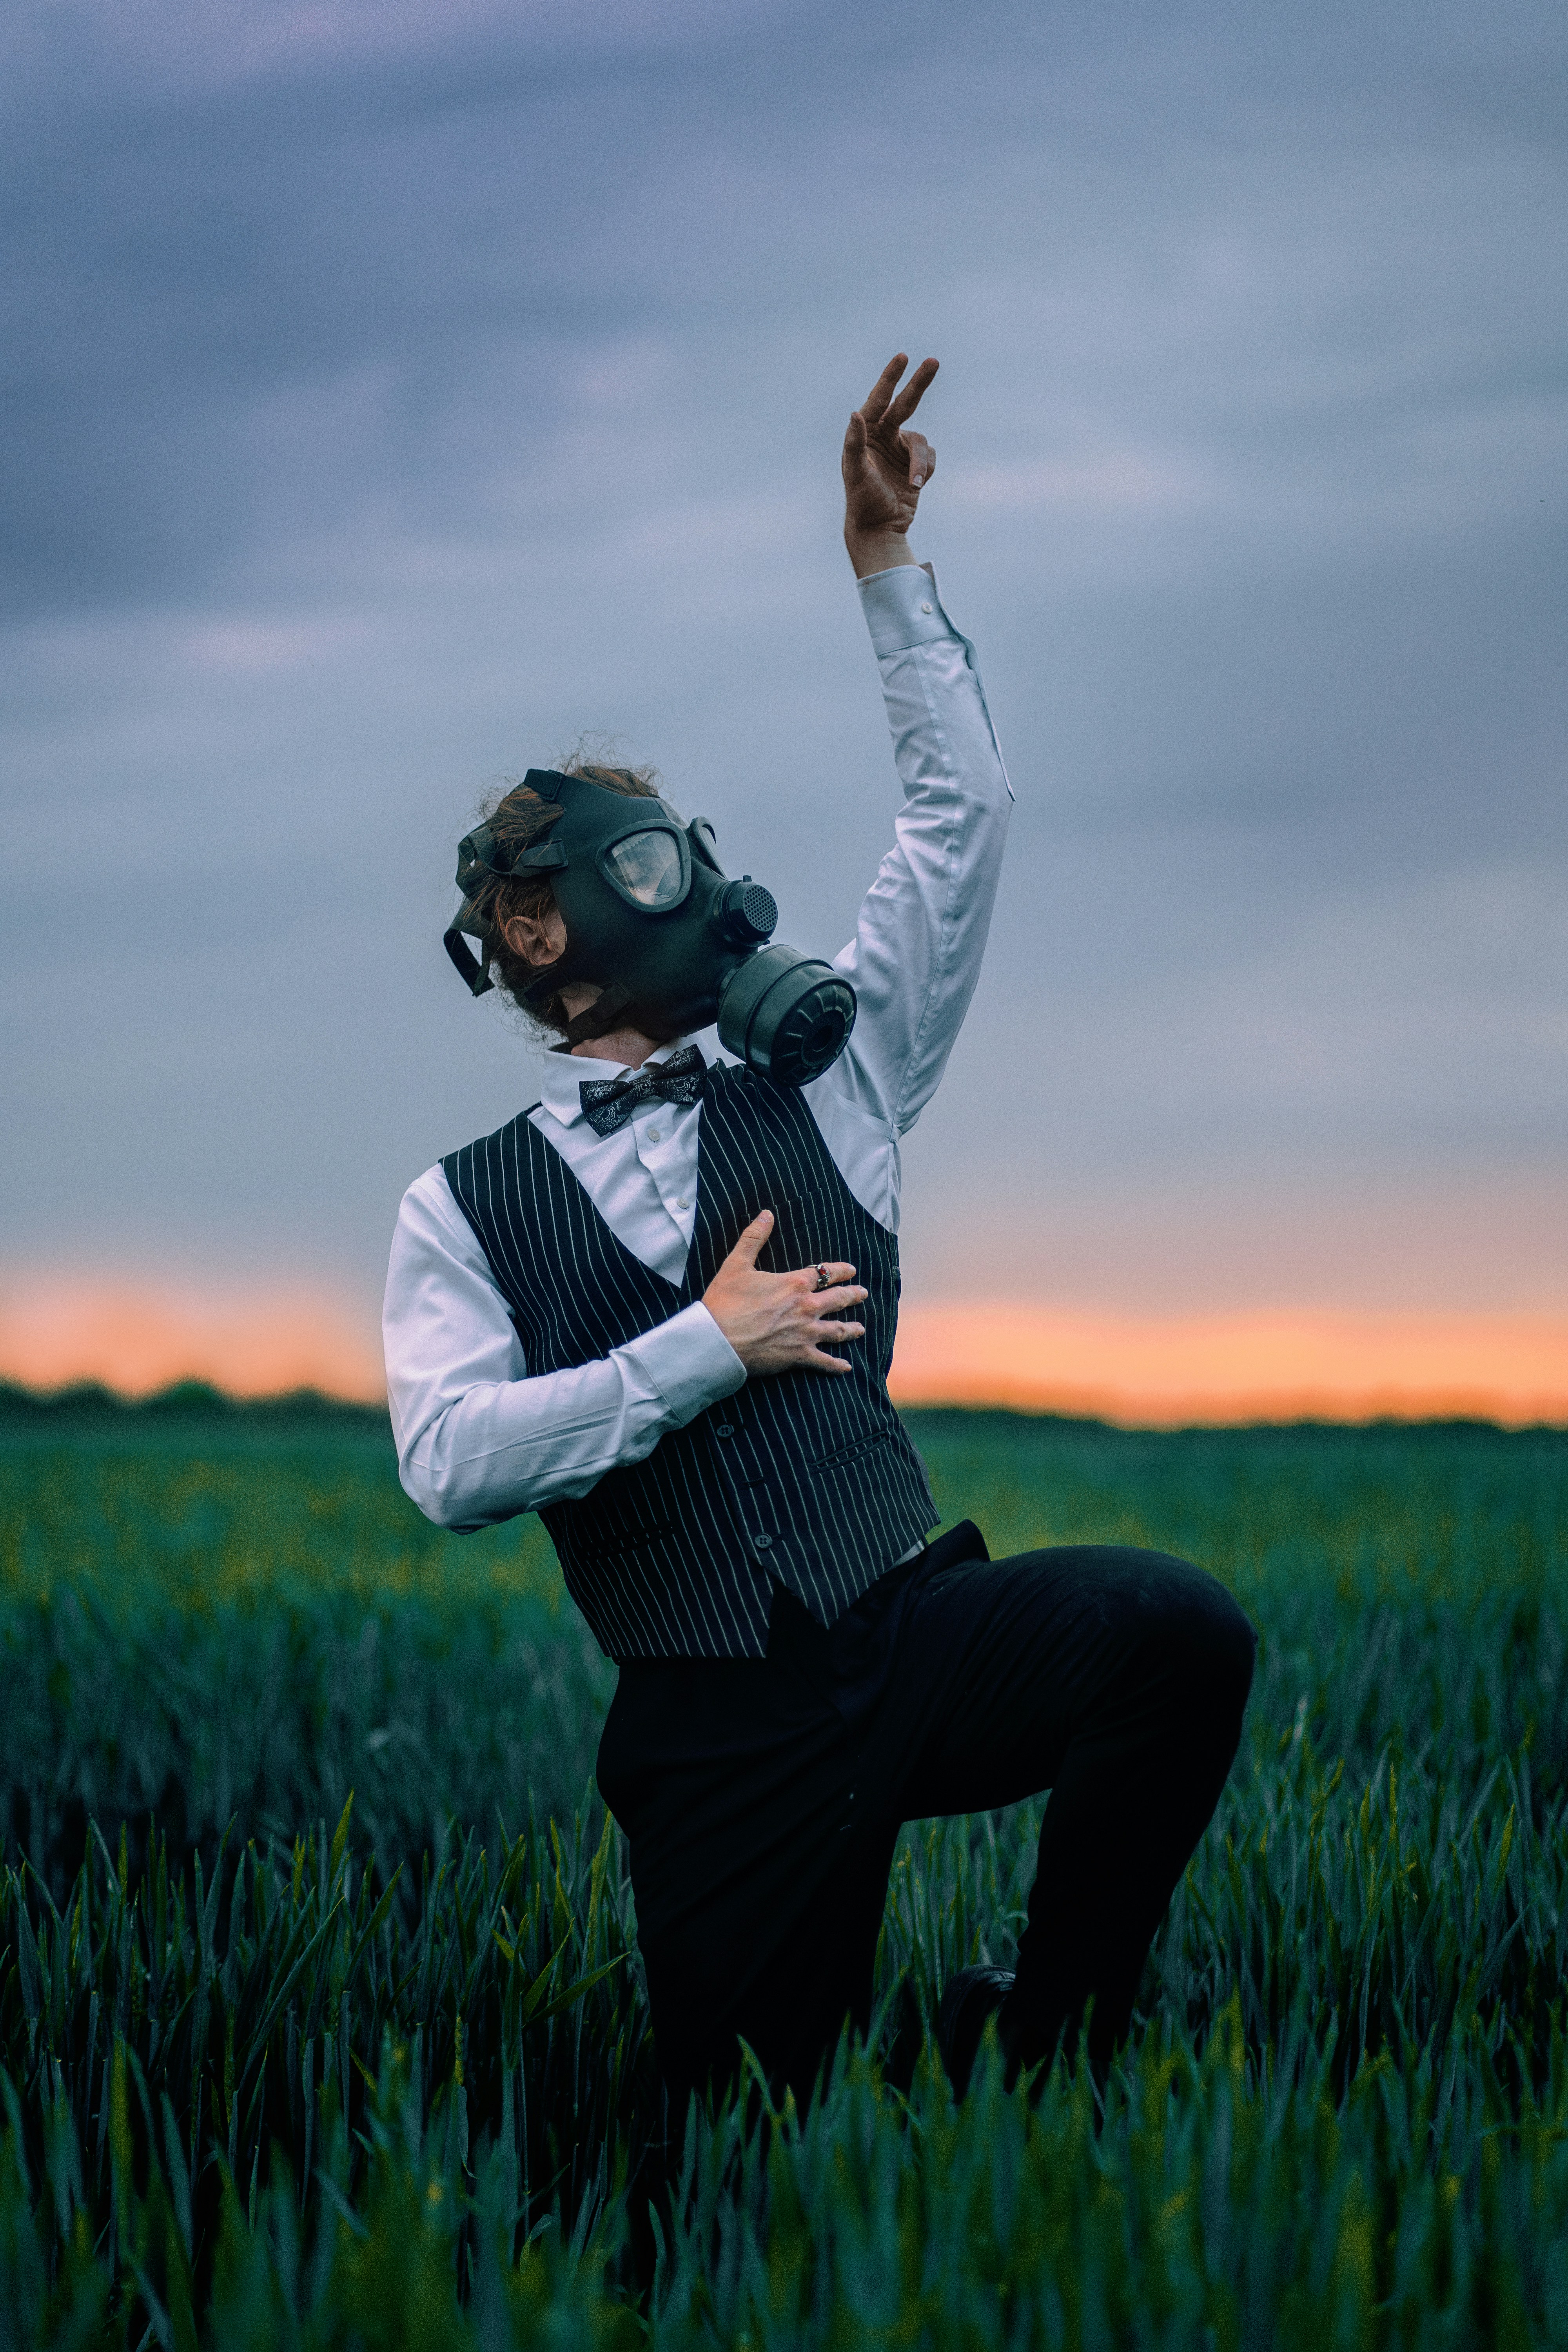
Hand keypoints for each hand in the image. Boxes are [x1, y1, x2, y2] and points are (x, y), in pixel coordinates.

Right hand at [702, 1212, 866, 1376]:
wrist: (717, 1340)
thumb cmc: (725, 1302)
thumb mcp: (736, 1264)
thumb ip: (754, 1237)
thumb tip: (766, 1214)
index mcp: (794, 1284)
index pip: (825, 1273)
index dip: (840, 1270)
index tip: (851, 1270)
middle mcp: (807, 1307)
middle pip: (838, 1299)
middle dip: (853, 1295)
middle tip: (863, 1294)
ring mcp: (806, 1333)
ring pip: (837, 1330)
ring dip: (851, 1328)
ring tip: (861, 1328)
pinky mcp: (799, 1356)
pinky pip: (824, 1361)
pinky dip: (837, 1365)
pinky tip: (846, 1367)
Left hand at [842, 352, 938, 575]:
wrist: (879, 528)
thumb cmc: (862, 501)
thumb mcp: (855, 473)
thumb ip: (855, 443)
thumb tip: (855, 414)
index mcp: (866, 434)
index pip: (879, 399)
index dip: (890, 378)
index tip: (902, 358)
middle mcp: (884, 436)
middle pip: (905, 403)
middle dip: (919, 383)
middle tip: (933, 361)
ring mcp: (901, 449)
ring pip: (922, 441)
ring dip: (921, 462)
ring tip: (915, 483)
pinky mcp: (915, 464)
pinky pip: (930, 457)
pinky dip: (926, 470)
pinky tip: (916, 486)